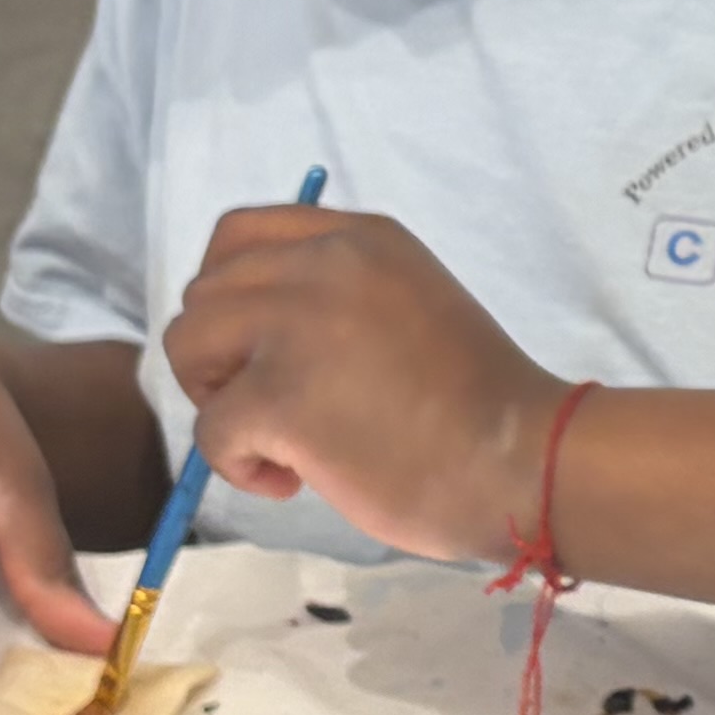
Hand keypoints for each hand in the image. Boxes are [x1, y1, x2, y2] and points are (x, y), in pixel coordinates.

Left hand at [167, 206, 576, 567]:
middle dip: (221, 356)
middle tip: (272, 408)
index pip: (240, 234)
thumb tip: (257, 338)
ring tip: (278, 443)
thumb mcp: (410, 304)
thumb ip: (342, 297)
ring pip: (190, 345)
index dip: (227, 293)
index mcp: (361, 238)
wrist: (524, 459)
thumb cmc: (481, 405)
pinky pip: (210, 429)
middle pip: (205, 292)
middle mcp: (325, 262)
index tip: (255, 345)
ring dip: (219, 401)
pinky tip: (293, 481)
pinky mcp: (280, 397)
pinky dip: (238, 465)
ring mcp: (298, 325)